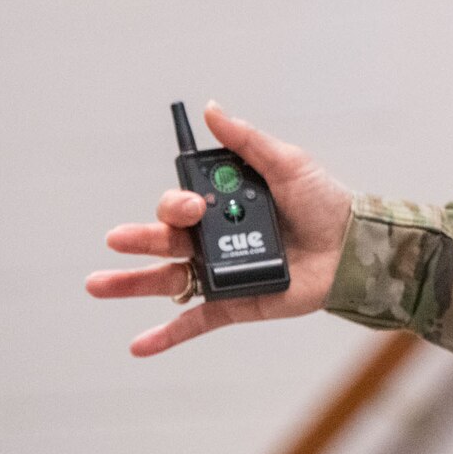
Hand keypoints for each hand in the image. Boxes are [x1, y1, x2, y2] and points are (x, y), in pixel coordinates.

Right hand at [87, 102, 353, 355]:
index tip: (191, 203)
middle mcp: (213, 238)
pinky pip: (196, 320)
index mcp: (221, 204)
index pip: (181, 204)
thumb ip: (246, 141)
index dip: (176, 204)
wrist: (354, 245)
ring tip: (98, 284)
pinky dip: (166, 335)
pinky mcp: (235, 302)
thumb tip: (212, 108)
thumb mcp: (287, 163)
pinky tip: (138, 345)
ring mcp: (220, 272)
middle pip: (165, 239)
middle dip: (140, 238)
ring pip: (168, 279)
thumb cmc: (324, 201)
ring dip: (131, 283)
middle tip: (120, 237)